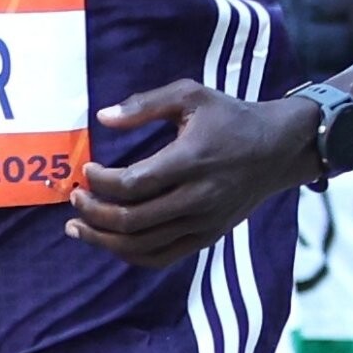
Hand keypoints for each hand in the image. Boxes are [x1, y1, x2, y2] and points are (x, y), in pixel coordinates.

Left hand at [66, 83, 318, 266]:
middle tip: (75, 198)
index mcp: (191, 160)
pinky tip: (110, 243)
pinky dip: (130, 254)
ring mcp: (203, 222)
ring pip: (142, 245)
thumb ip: (145, 104)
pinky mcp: (206, 237)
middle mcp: (197, 197)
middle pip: (132, 219)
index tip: (85, 170)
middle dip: (94, 211)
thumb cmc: (229, 117)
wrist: (277, 148)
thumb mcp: (191, 95)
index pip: (133, 183)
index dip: (101, 182)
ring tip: (78, 227)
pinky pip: (162, 257)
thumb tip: (103, 118)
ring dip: (104, 239)